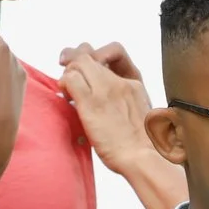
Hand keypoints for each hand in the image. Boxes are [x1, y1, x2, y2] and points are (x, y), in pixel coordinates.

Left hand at [58, 41, 158, 172]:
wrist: (144, 158)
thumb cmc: (142, 146)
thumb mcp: (140, 114)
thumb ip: (124, 101)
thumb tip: (106, 101)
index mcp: (134, 83)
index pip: (113, 50)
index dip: (95, 53)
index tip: (86, 64)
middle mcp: (119, 82)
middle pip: (89, 53)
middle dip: (74, 60)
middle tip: (67, 75)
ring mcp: (105, 91)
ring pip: (77, 63)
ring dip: (68, 73)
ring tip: (67, 91)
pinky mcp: (91, 103)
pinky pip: (70, 79)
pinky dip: (64, 84)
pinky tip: (66, 97)